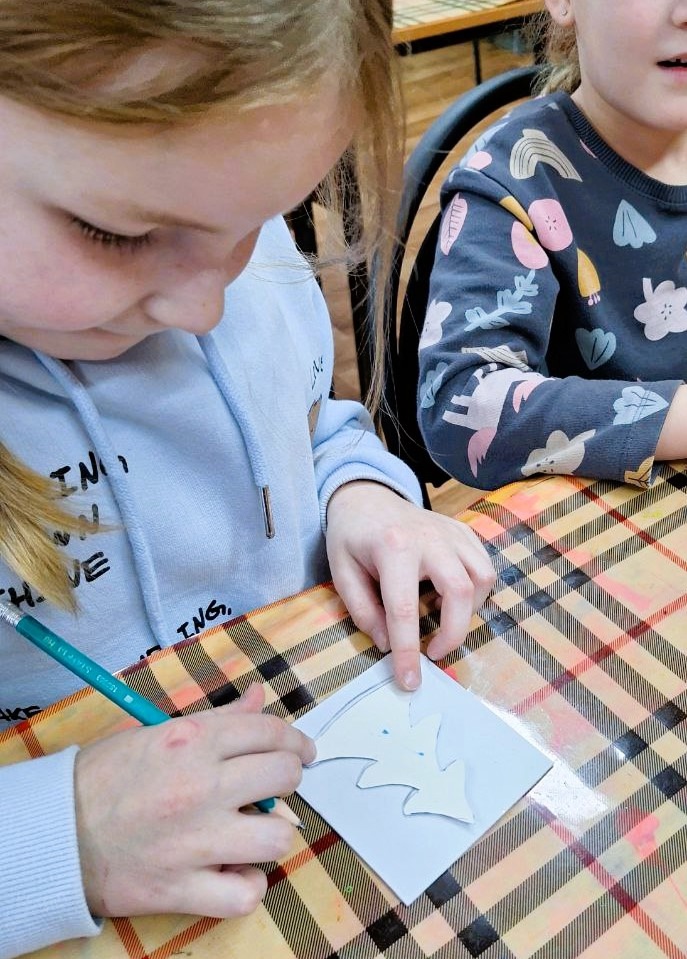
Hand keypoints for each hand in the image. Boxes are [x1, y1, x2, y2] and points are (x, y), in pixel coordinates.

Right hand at [74, 684, 313, 918]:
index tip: (303, 751)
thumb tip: (261, 698)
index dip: (296, 741)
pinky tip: (233, 872)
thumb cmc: (105, 778)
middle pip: (285, 777)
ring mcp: (195, 840)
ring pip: (278, 838)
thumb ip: (218, 719)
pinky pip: (246, 894)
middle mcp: (201, 786)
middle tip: (273, 788)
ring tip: (252, 833)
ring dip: (271, 835)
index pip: (270, 732)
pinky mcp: (182, 888)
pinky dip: (247, 886)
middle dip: (288, 780)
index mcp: (192, 741)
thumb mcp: (158, 733)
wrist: (55, 833)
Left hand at [326, 481, 494, 689]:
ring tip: (441, 616)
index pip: (404, 609)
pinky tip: (449, 594)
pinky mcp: (464, 532)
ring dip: (468, 610)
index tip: (409, 681)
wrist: (367, 497)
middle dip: (452, 633)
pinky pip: (484, 566)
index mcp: (393, 548)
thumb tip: (388, 643)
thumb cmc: (352, 537)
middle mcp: (430, 538)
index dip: (408, 651)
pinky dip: (475, 590)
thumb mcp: (342, 572)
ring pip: (481, 578)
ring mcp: (452, 532)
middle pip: (459, 592)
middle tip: (433, 653)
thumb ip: (363, 609)